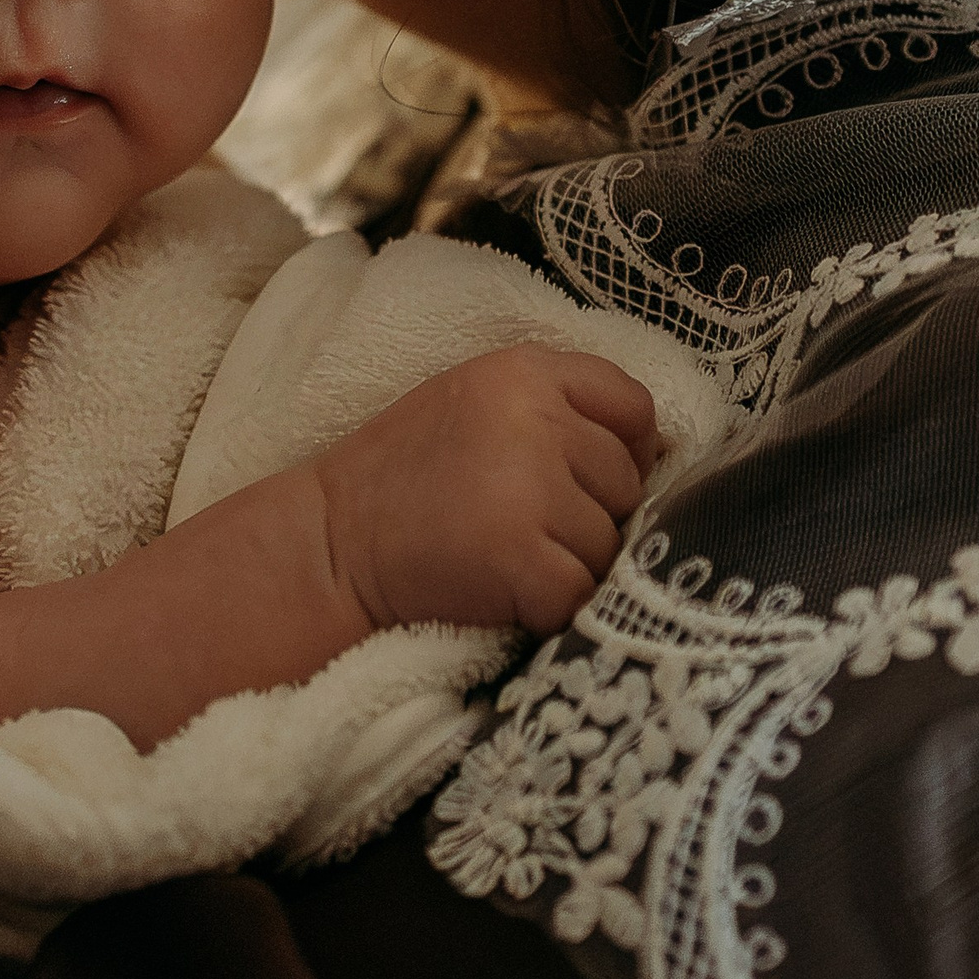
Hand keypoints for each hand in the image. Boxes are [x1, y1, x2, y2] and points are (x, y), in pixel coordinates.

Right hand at [314, 346, 657, 637]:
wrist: (328, 545)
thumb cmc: (403, 478)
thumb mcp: (473, 402)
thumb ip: (553, 407)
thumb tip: (650, 454)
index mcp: (523, 371)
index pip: (633, 404)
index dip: (626, 449)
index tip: (590, 479)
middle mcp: (534, 420)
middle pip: (626, 482)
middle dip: (589, 515)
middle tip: (520, 526)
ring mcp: (529, 490)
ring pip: (609, 544)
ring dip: (569, 565)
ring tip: (503, 557)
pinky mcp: (521, 558)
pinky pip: (580, 594)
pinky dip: (548, 607)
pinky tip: (500, 592)